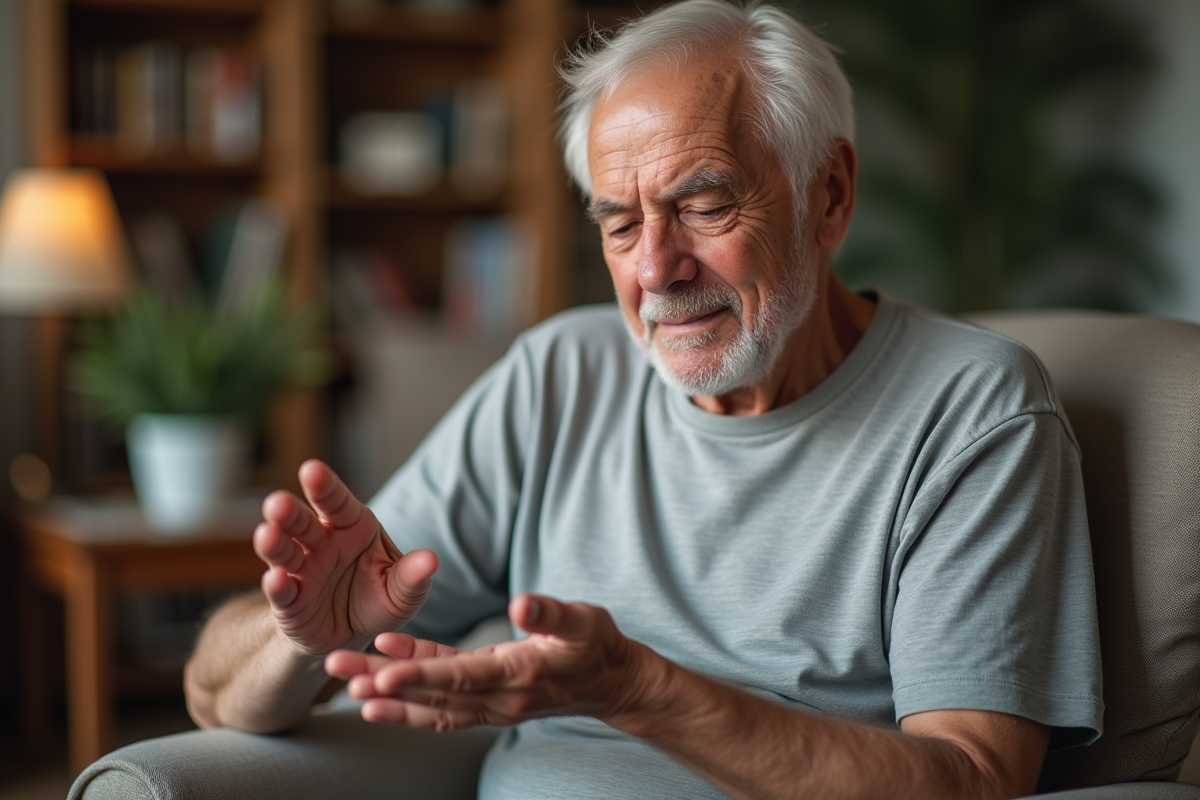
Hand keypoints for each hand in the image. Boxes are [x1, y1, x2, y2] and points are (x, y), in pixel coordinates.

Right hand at [254, 459, 438, 655]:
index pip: (335, 501)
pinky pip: (282, 592)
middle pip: (302, 522)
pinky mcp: (289, 603)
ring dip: (274, 543)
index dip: (323, 485)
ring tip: (266, 534)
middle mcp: (321, 542)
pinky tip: (275, 579)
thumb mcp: (402, 591)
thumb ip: (412, 576)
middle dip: (289, 512)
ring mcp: (302, 571)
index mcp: (351, 526)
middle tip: (276, 502)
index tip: (310, 469)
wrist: (354, 635)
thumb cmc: (379, 599)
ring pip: (284, 551)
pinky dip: (277, 586)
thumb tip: (432, 560)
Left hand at [325, 594, 655, 730]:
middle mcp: (500, 697)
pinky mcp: (487, 698)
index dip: (418, 674)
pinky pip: (443, 698)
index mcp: (519, 673)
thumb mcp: (583, 620)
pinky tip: (385, 664)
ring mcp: (492, 704)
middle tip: (337, 669)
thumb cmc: (597, 644)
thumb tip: (521, 603)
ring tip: (345, 683)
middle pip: (431, 695)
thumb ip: (551, 612)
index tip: (379, 674)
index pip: (460, 678)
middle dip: (382, 684)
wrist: (612, 682)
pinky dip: (413, 686)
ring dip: (388, 696)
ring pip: (431, 704)